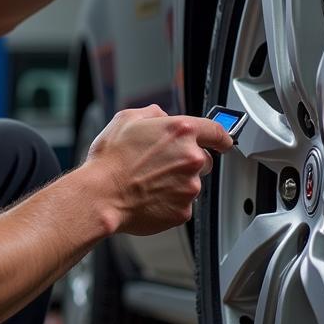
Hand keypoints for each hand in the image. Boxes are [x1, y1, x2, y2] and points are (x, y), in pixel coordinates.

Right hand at [84, 105, 233, 234]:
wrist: (101, 195)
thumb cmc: (110, 160)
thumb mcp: (126, 119)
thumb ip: (153, 113)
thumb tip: (161, 116)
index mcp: (181, 131)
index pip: (217, 131)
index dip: (221, 137)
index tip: (223, 142)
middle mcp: (190, 158)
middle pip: (203, 160)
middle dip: (186, 161)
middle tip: (160, 165)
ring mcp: (189, 186)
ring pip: (191, 183)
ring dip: (176, 182)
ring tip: (148, 182)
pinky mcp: (183, 210)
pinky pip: (182, 204)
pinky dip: (169, 202)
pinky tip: (149, 196)